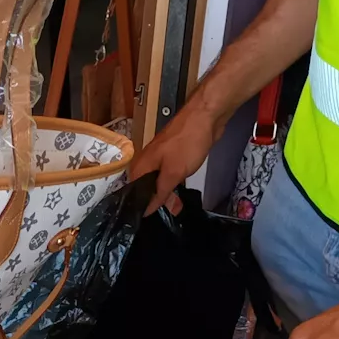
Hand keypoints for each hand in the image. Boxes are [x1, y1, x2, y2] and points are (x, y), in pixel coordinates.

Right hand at [130, 88, 231, 213]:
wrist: (206, 117)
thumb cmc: (186, 144)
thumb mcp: (172, 173)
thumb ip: (159, 193)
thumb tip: (145, 210)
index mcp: (140, 166)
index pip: (133, 193)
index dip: (140, 207)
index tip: (148, 221)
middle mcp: (146, 162)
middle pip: (145, 188)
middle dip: (155, 202)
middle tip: (169, 215)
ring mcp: (160, 158)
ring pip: (158, 182)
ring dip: (166, 194)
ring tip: (176, 209)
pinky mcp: (173, 156)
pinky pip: (168, 175)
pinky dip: (173, 185)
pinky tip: (180, 194)